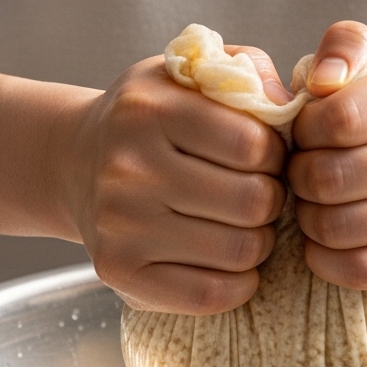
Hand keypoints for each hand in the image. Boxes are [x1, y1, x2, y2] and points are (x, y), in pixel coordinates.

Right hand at [59, 49, 292, 314]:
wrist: (73, 162)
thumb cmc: (148, 121)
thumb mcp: (188, 75)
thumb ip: (246, 72)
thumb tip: (292, 106)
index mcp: (148, 111)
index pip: (252, 144)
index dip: (276, 154)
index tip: (265, 157)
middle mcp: (127, 168)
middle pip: (252, 201)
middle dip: (272, 200)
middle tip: (260, 196)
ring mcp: (120, 225)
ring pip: (239, 250)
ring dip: (260, 242)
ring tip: (245, 226)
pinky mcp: (119, 271)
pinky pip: (211, 294)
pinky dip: (239, 283)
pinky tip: (232, 263)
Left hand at [290, 22, 366, 289]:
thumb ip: (345, 44)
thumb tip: (322, 80)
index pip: (341, 118)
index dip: (304, 128)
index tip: (306, 129)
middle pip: (334, 178)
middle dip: (299, 175)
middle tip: (302, 168)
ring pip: (341, 228)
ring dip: (308, 217)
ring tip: (313, 199)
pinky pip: (362, 270)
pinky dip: (325, 259)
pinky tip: (322, 238)